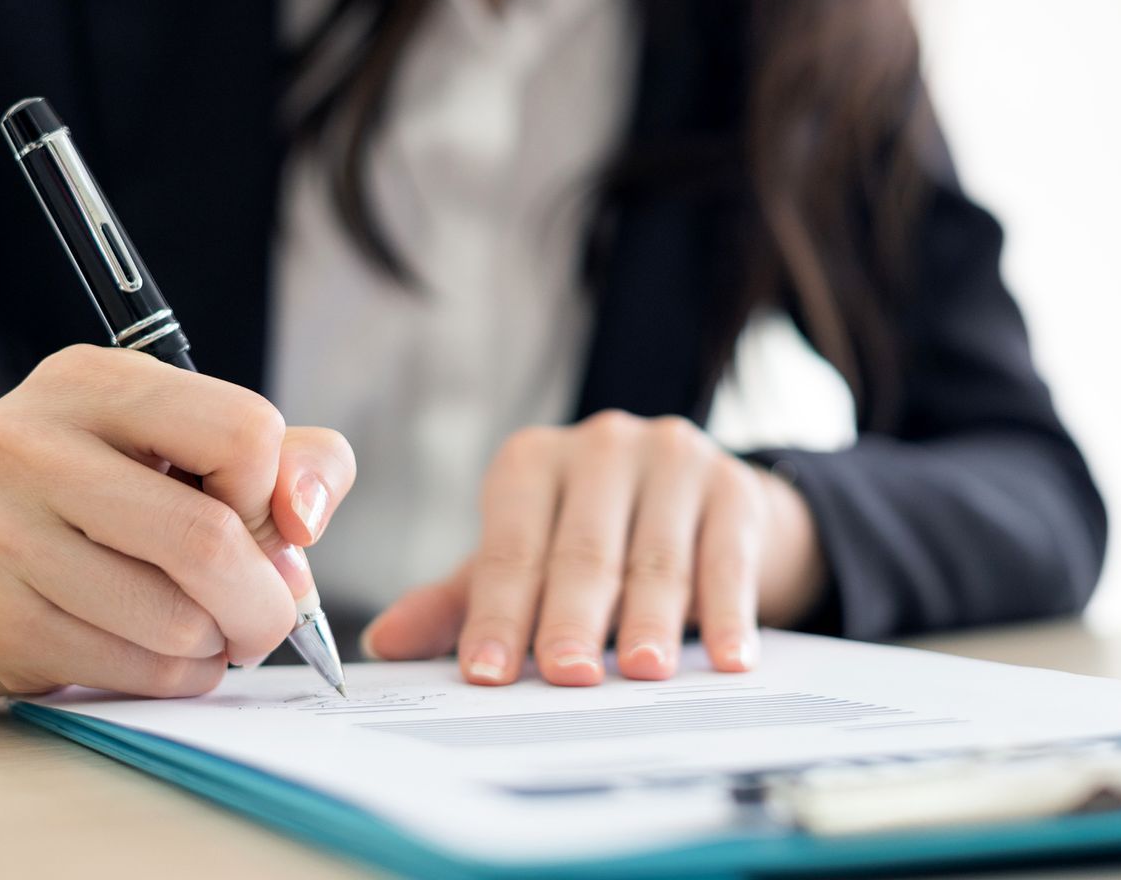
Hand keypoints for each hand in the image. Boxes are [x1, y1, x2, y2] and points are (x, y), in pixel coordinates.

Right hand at [0, 345, 354, 698]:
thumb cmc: (105, 504)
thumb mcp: (197, 451)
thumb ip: (292, 462)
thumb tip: (304, 518)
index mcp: (91, 380)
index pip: (241, 432)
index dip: (273, 494)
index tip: (262, 521)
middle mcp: (28, 442)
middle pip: (208, 538)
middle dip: (266, 599)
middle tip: (271, 615)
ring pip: (176, 619)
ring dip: (220, 643)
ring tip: (207, 630)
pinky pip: (134, 669)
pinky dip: (177, 677)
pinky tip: (164, 656)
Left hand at [362, 411, 825, 685]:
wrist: (708, 508)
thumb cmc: (598, 543)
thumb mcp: (527, 563)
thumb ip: (463, 601)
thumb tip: (384, 644)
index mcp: (532, 462)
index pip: (510, 547)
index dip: (497, 613)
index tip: (487, 673)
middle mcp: (600, 445)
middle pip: (582, 551)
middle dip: (572, 618)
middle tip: (567, 674)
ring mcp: (672, 458)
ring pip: (656, 557)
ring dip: (652, 620)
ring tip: (645, 670)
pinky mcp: (735, 486)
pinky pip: (728, 557)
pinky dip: (729, 613)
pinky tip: (731, 659)